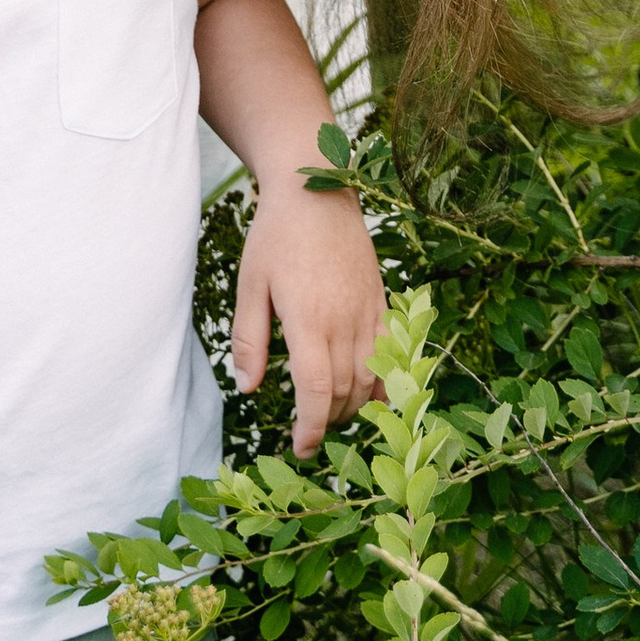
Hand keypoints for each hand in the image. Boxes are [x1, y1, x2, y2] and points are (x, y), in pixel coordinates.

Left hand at [230, 176, 384, 454]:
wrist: (317, 191)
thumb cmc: (275, 236)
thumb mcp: (250, 285)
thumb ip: (249, 340)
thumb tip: (248, 389)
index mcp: (309, 319)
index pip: (316, 390)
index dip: (311, 427)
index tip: (301, 448)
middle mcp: (345, 320)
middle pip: (344, 391)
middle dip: (327, 422)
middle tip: (309, 436)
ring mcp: (369, 311)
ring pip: (370, 378)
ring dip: (353, 406)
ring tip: (331, 416)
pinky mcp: (382, 302)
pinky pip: (390, 354)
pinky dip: (382, 382)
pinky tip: (370, 395)